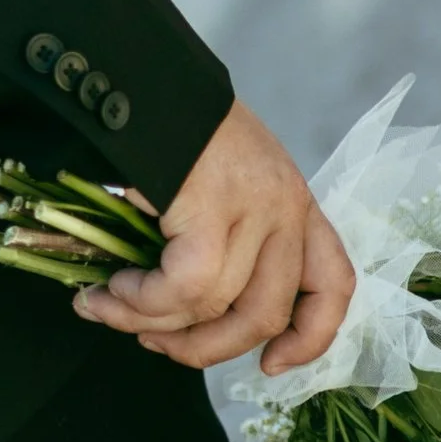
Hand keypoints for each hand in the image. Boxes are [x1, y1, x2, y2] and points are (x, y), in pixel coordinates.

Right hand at [73, 99, 355, 371]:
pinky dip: (141, 300)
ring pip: (214, 306)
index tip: (271, 366)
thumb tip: (180, 321)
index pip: (334, 284)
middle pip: (266, 315)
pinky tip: (111, 289)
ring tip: (107, 305)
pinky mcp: (212, 206)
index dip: (312, 338)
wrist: (143, 75)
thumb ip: (225, 244)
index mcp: (297, 206)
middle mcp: (288, 209)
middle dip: (203, 349)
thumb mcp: (223, 186)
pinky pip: (183, 286)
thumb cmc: (174, 132)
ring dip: (149, 319)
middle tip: (153, 341)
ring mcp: (255, 207)